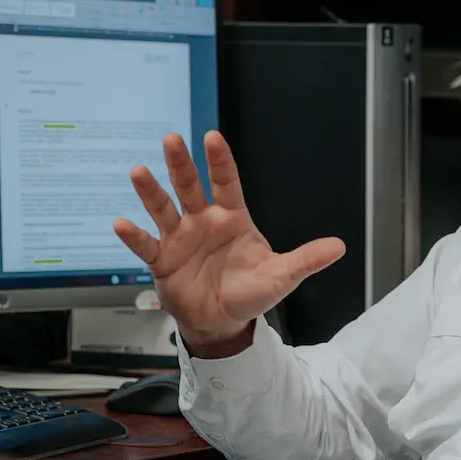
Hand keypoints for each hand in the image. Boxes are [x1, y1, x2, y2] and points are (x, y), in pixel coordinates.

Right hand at [112, 132, 344, 356]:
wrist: (224, 322)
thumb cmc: (250, 293)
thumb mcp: (282, 276)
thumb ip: (306, 259)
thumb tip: (339, 247)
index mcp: (232, 219)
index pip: (226, 183)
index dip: (220, 161)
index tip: (213, 137)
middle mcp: (203, 222)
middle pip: (190, 187)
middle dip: (181, 164)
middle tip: (172, 139)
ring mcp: (180, 239)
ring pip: (164, 209)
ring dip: (151, 192)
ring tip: (139, 172)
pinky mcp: (162, 261)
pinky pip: (146, 245)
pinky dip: (134, 236)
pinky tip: (121, 223)